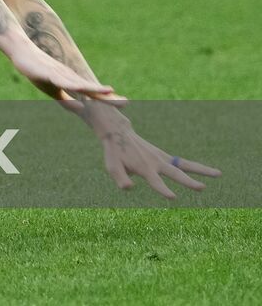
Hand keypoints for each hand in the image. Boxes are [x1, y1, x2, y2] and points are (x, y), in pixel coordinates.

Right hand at [9, 47, 119, 101]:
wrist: (22, 52)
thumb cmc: (37, 71)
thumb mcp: (53, 89)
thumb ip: (66, 99)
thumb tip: (81, 108)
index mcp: (71, 82)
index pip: (92, 92)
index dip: (106, 98)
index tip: (123, 104)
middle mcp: (69, 77)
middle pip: (90, 88)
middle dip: (107, 96)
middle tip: (126, 102)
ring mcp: (59, 74)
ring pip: (78, 83)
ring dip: (93, 88)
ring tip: (108, 92)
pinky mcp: (47, 72)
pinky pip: (60, 81)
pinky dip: (70, 86)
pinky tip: (77, 89)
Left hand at [84, 105, 220, 198]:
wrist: (119, 133)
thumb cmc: (114, 153)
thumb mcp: (112, 165)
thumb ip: (120, 177)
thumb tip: (128, 188)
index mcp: (144, 167)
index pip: (155, 181)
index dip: (163, 189)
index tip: (173, 197)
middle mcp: (156, 162)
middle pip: (175, 173)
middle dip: (188, 181)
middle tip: (202, 188)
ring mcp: (162, 158)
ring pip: (185, 165)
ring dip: (202, 170)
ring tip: (219, 174)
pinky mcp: (164, 156)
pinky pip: (183, 163)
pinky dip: (196, 167)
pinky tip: (209, 172)